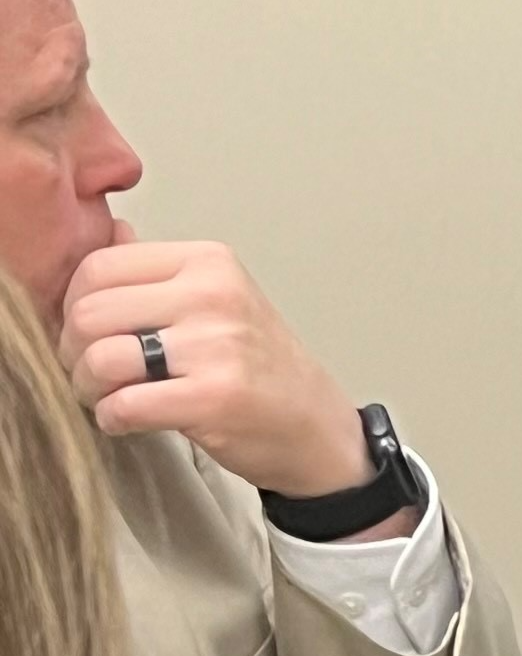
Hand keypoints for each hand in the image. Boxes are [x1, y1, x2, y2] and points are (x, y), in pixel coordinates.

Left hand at [59, 226, 381, 504]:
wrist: (314, 424)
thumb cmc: (257, 365)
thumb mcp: (217, 298)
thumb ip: (157, 269)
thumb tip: (109, 230)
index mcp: (208, 261)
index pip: (98, 267)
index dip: (72, 305)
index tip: (90, 333)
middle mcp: (214, 294)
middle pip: (89, 313)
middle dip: (73, 351)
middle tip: (92, 372)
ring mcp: (217, 345)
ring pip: (99, 359)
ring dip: (88, 388)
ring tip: (109, 397)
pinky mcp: (215, 397)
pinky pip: (124, 405)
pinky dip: (113, 419)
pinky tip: (129, 420)